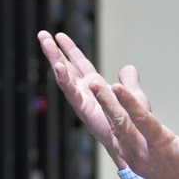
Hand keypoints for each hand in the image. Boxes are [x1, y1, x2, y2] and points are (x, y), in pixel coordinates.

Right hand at [37, 30, 148, 168]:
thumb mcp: (134, 95)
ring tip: (45, 42)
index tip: (59, 36)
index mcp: (94, 88)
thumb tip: (127, 69)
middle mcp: (85, 94)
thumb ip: (128, 81)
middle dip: (54, 52)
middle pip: (67, 68)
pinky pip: (72, 93)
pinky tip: (58, 65)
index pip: (79, 65)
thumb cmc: (135, 124)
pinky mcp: (85, 111)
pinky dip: (64, 79)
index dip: (70, 50)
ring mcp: (83, 102)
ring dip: (54, 60)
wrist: (137, 145)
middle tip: (42, 34)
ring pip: (65, 77)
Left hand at [92, 77, 178, 178]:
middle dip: (108, 103)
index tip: (117, 87)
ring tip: (95, 89)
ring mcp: (136, 159)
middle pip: (123, 124)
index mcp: (162, 148)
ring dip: (106, 110)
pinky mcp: (133, 161)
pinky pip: (117, 139)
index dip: (130, 103)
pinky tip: (104, 110)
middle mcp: (144, 154)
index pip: (143, 121)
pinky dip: (110, 123)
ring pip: (117, 131)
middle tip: (95, 85)